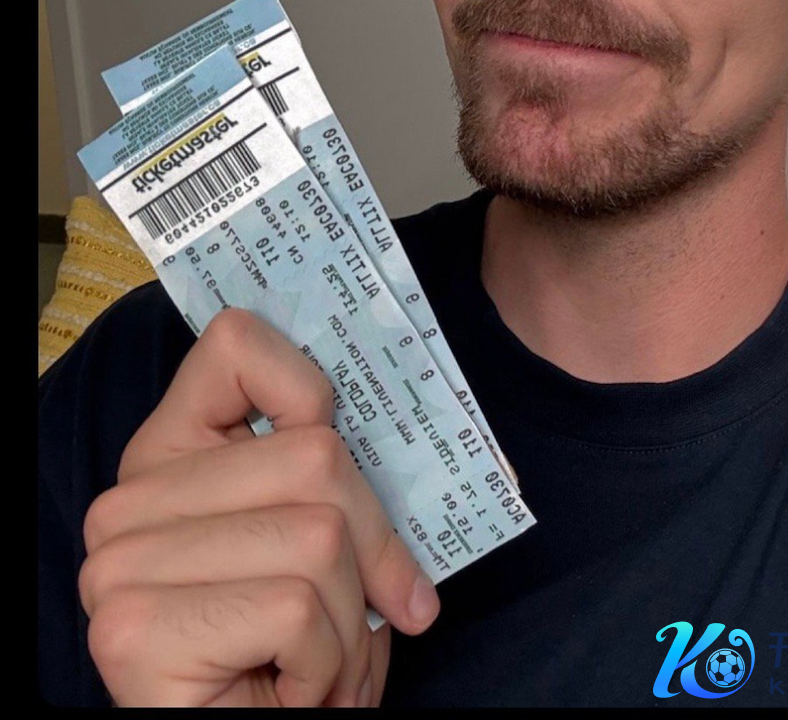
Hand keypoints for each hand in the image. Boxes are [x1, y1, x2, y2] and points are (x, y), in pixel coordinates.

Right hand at [78, 307, 439, 705]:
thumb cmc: (289, 660)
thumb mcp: (318, 544)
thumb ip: (331, 478)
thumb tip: (426, 442)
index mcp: (165, 457)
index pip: (236, 345)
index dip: (313, 393)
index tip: (341, 470)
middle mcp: (126, 503)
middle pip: (315, 454)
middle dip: (369, 554)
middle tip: (351, 622)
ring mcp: (120, 564)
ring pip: (319, 536)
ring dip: (352, 625)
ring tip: (318, 668)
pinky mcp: (137, 629)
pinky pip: (298, 607)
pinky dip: (326, 665)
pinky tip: (289, 694)